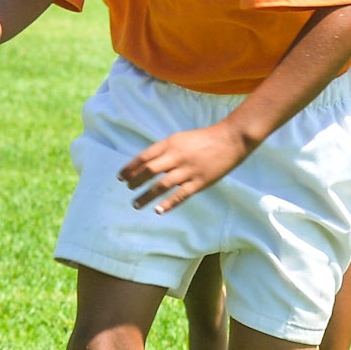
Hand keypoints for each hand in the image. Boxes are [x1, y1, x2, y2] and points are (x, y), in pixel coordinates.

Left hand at [118, 122, 252, 213]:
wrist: (230, 139)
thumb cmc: (203, 139)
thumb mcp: (180, 139)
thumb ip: (164, 150)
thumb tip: (147, 164)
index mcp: (170, 144)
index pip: (144, 157)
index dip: (130, 168)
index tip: (121, 176)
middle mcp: (176, 156)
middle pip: (149, 171)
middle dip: (135, 181)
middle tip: (128, 188)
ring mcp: (188, 170)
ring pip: (161, 185)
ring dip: (146, 196)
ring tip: (136, 204)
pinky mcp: (200, 182)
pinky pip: (180, 195)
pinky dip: (168, 204)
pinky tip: (158, 210)